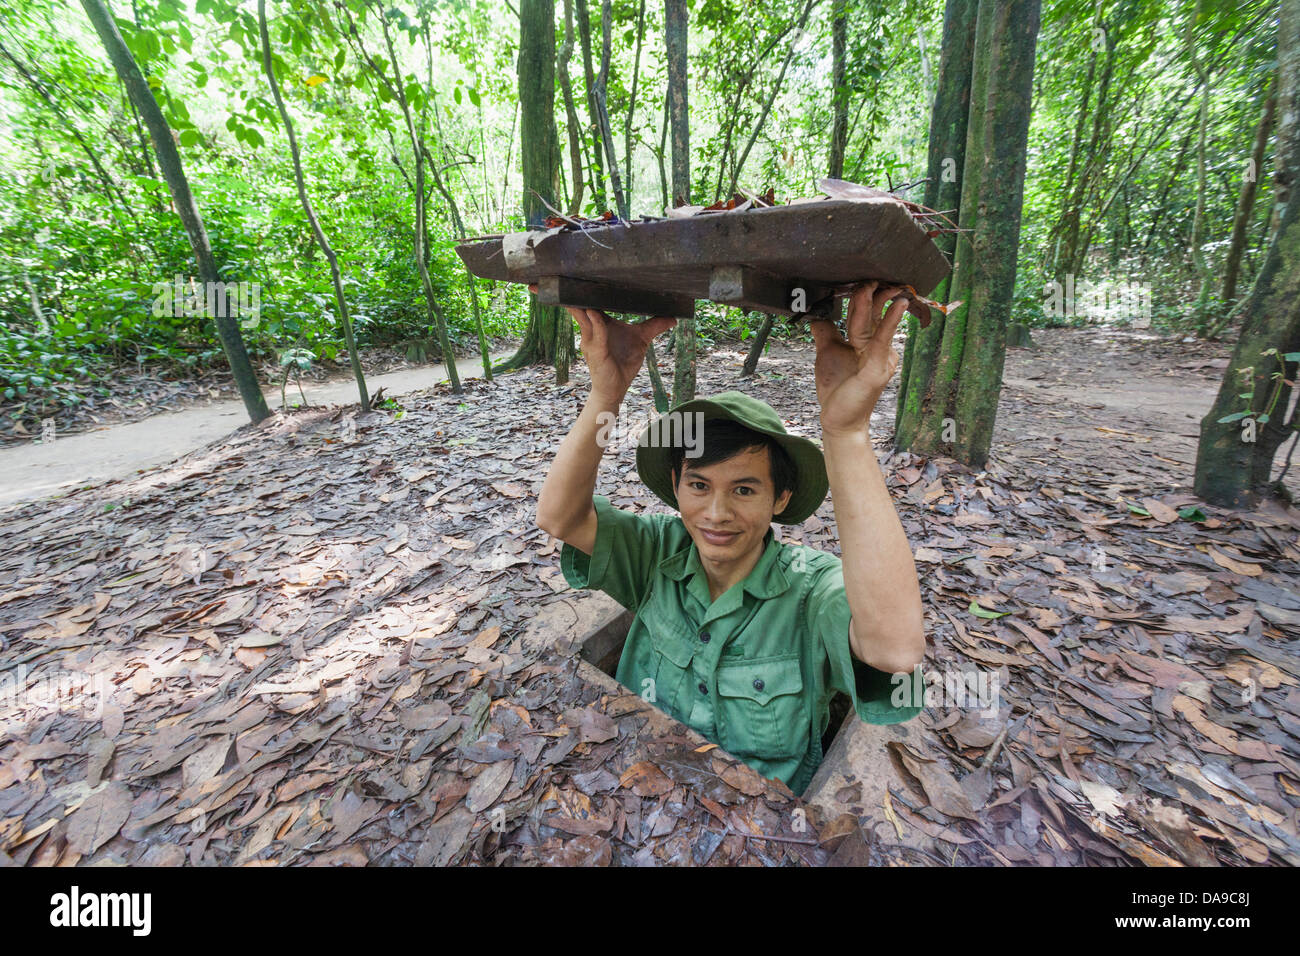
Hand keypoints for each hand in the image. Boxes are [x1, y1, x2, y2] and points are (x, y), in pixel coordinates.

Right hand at [529, 285, 675, 400]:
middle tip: (555, 275)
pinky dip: (596, 322)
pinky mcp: (596, 352)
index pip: (588, 301)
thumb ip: (653, 326)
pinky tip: (593, 311)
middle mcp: (590, 329)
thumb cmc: (623, 364)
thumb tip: (673, 316)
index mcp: (599, 323)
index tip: (574, 272)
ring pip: (582, 316)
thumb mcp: (641, 340)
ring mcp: (590, 340)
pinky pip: (596, 333)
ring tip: (573, 286)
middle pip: (576, 306)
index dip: (580, 289)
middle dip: (564, 293)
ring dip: (578, 303)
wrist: (615, 389)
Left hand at [810, 281, 907, 435]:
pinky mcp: (879, 367)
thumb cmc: (837, 389)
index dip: (862, 296)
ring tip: (887, 282)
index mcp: (866, 343)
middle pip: (875, 315)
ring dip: (883, 301)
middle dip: (876, 293)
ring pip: (879, 323)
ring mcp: (881, 357)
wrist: (838, 418)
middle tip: (874, 275)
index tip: (861, 278)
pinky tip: (897, 305)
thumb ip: (826, 333)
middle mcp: (877, 348)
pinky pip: (883, 339)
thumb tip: (817, 314)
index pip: (864, 314)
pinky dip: (890, 321)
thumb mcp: (827, 353)